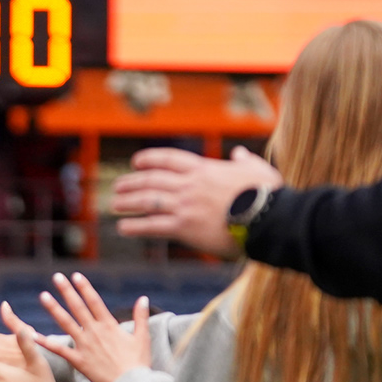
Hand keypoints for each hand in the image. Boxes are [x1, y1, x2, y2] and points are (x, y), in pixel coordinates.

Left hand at [34, 274, 149, 381]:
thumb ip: (141, 317)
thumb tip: (144, 298)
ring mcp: (85, 346)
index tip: (76, 276)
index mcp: (109, 325)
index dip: (84, 287)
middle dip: (67, 291)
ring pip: (66, 323)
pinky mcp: (79, 361)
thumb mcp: (143, 337)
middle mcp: (94, 332)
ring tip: (43, 296)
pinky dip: (47, 343)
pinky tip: (33, 336)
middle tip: (56, 277)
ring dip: (54, 309)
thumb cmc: (138, 363)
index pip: (94, 301)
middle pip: (78, 307)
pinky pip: (60, 350)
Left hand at [112, 146, 282, 256]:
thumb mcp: (256, 169)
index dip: (150, 160)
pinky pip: (153, 226)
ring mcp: (185, 205)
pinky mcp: (184, 227)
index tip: (136, 163)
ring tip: (115, 205)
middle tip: (119, 187)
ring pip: (147, 201)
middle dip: (132, 182)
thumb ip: (243, 160)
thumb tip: (239, 153)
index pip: (169, 160)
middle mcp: (190, 184)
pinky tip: (123, 228)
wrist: (267, 217)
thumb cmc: (267, 195)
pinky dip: (136, 227)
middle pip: (152, 180)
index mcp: (204, 168)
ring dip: (128, 202)